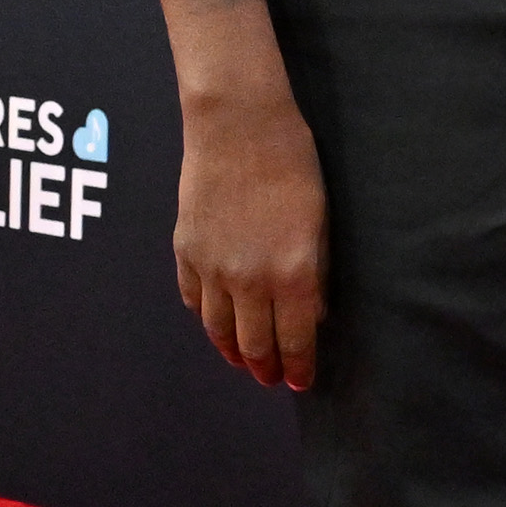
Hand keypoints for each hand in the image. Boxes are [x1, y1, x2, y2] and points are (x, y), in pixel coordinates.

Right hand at [173, 82, 326, 391]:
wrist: (238, 125)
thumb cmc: (292, 164)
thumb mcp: (319, 221)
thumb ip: (316, 272)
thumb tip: (313, 312)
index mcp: (291, 274)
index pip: (294, 340)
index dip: (298, 367)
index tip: (300, 381)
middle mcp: (248, 280)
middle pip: (253, 344)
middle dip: (265, 367)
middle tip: (271, 378)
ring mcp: (211, 268)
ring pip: (218, 329)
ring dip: (233, 351)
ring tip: (243, 360)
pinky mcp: (185, 250)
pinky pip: (194, 299)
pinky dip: (206, 318)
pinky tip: (215, 322)